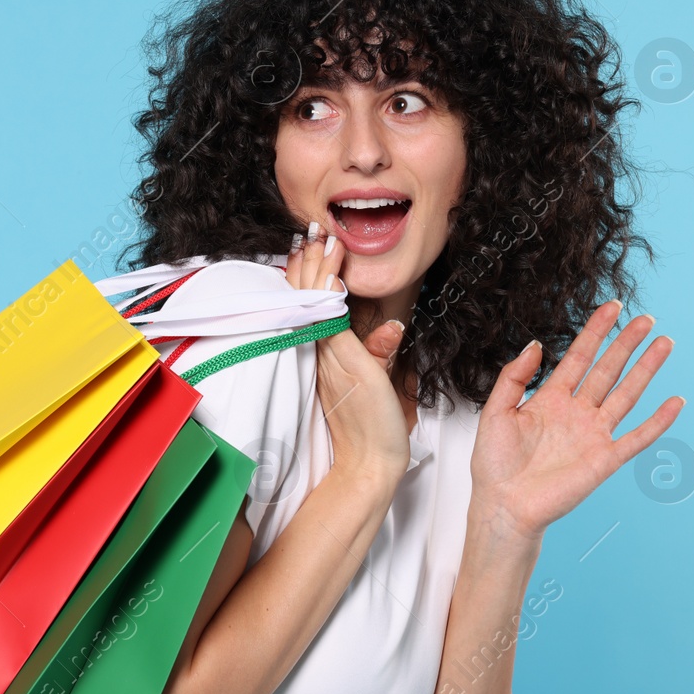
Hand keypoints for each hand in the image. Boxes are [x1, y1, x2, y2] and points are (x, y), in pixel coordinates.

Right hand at [285, 223, 410, 483]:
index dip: (307, 276)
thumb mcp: (375, 377)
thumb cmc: (371, 425)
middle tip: (310, 232)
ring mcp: (326, 353)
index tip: (307, 248)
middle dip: (307, 262)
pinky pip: (328, 319)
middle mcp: (318, 351)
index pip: (308, 306)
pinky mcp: (341, 358)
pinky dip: (327, 293)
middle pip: (303, 297)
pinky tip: (330, 271)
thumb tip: (390, 326)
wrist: (370, 461)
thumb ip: (378, 349)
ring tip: (320, 239)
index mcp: (320, 353)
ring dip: (316, 268)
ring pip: (313, 302)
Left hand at [467, 298, 686, 541]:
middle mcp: (576, 412)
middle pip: (607, 369)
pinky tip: (675, 402)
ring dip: (646, 370)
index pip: (578, 357)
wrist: (503, 505)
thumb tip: (535, 344)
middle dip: (626, 343)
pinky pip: (637, 437)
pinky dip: (657, 421)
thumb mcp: (496, 411)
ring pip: (626, 394)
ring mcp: (593, 434)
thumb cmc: (494, 464)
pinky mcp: (605, 459)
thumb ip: (514, 376)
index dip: (594, 332)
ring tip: (664, 344)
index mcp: (550, 399)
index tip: (610, 307)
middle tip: (646, 318)